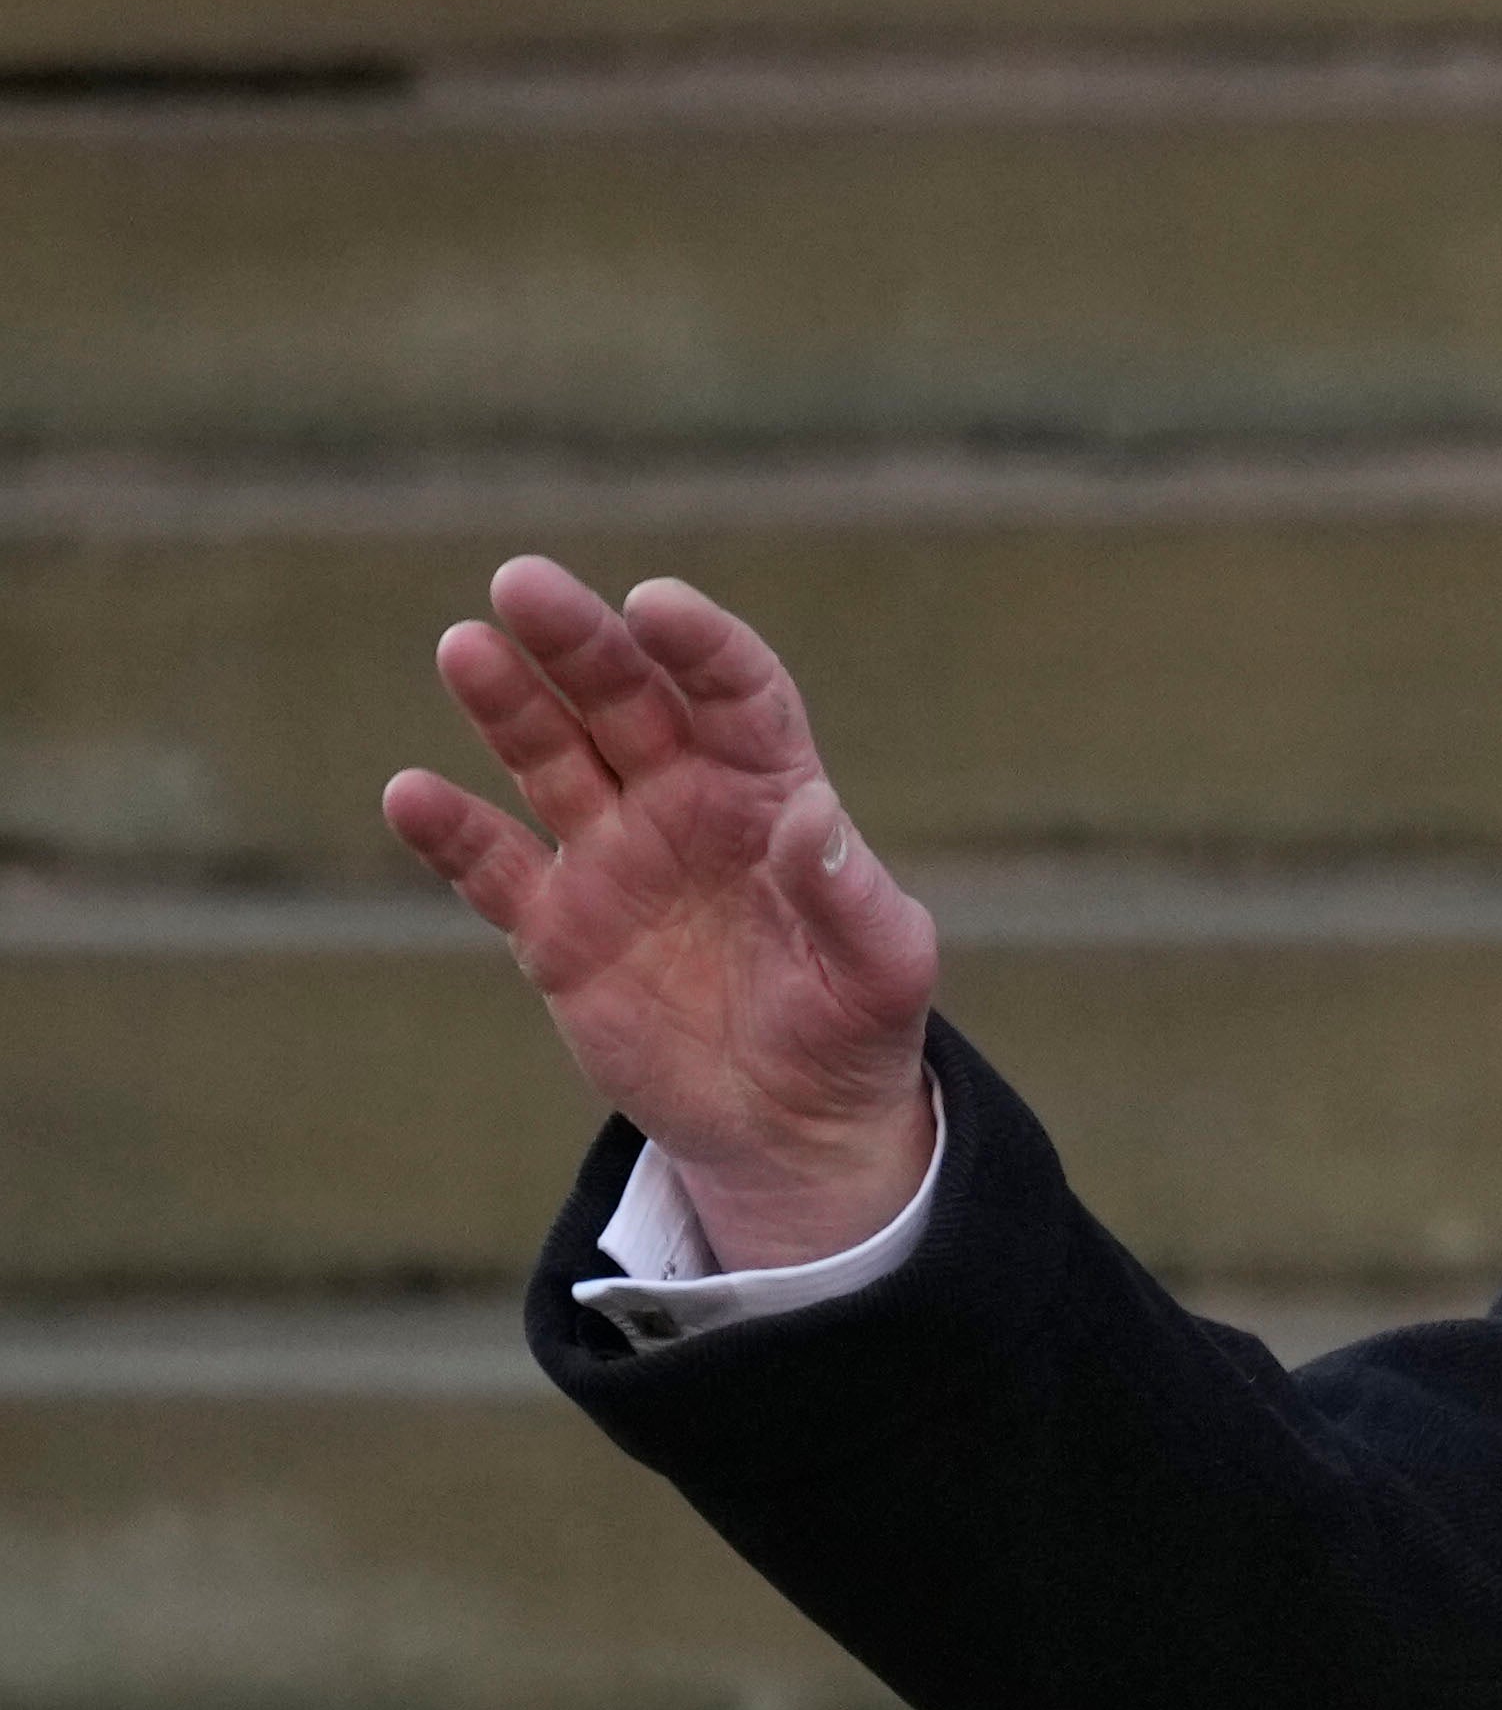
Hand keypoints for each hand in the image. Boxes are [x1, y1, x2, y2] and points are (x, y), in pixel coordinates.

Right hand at [384, 558, 944, 1269]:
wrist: (791, 1125)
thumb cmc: (854, 1028)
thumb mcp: (881, 970)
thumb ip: (849, 893)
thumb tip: (808, 813)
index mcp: (769, 794)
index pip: (736, 695)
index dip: (700, 646)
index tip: (656, 604)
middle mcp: (682, 805)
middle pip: (625, 700)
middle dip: (578, 642)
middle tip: (524, 584)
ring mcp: (612, 858)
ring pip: (549, 758)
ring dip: (507, 704)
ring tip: (467, 648)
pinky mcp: (555, 927)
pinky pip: (493, 866)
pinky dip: (451, 832)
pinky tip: (412, 795)